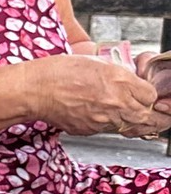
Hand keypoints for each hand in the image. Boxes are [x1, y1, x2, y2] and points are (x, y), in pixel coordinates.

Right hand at [28, 54, 165, 137]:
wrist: (34, 90)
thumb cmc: (59, 72)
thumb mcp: (97, 63)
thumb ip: (119, 75)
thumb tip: (131, 84)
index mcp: (120, 81)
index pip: (151, 95)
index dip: (150, 95)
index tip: (146, 93)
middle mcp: (116, 103)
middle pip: (149, 117)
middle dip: (156, 117)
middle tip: (160, 116)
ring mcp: (103, 120)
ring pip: (130, 127)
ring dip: (134, 122)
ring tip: (134, 118)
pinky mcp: (90, 130)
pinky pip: (108, 129)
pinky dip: (109, 124)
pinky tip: (102, 115)